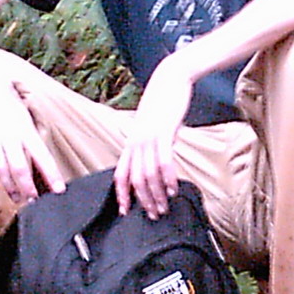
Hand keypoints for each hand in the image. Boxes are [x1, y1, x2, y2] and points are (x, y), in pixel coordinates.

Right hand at [0, 75, 64, 202]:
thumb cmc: (9, 101)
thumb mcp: (26, 116)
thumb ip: (31, 138)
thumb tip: (41, 161)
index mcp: (25, 128)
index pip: (42, 156)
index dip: (51, 175)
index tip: (59, 190)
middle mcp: (8, 134)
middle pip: (20, 168)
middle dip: (28, 188)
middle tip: (33, 201)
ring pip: (0, 169)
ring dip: (9, 187)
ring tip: (17, 198)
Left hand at [114, 56, 193, 217]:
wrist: (170, 79)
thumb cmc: (163, 102)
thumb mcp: (153, 127)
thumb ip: (153, 145)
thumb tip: (159, 164)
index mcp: (131, 142)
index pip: (120, 174)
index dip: (121, 195)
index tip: (125, 212)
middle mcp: (136, 142)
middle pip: (135, 180)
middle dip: (144, 201)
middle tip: (154, 214)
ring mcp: (149, 138)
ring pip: (148, 175)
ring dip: (156, 195)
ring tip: (165, 206)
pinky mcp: (164, 133)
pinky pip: (164, 162)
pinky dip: (168, 179)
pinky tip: (173, 189)